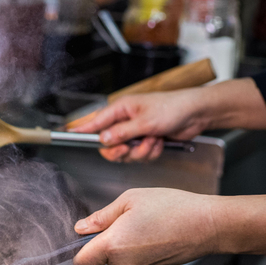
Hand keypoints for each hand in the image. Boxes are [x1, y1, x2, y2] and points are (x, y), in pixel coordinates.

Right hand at [69, 89, 208, 162]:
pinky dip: (150, 152)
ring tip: (153, 140)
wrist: (197, 114)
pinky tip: (159, 142)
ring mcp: (135, 132)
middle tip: (129, 148)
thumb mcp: (145, 122)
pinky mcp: (145, 141)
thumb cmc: (173, 108)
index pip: (95, 122)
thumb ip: (122, 133)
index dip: (82, 130)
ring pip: (125, 153)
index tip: (68, 136)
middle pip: (108, 144)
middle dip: (121, 150)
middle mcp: (125, 121)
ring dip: (140, 151)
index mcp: (121, 109)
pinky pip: (139, 156)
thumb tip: (103, 140)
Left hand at [72, 188, 218, 264]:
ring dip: (123, 243)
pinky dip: (139, 248)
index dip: (79, 250)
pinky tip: (154, 232)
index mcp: (112, 246)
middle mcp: (123, 264)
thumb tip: (81, 227)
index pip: (80, 262)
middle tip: (125, 218)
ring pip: (118, 259)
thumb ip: (101, 217)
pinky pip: (135, 260)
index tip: (86, 237)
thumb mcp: (129, 200)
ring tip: (144, 223)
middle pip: (100, 258)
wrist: (209, 225)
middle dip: (105, 241)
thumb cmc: (172, 209)